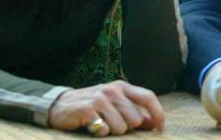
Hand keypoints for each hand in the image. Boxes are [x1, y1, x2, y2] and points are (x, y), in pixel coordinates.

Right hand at [48, 80, 163, 135]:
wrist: (59, 106)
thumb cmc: (92, 106)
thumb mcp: (114, 105)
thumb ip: (133, 112)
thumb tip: (153, 123)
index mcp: (122, 87)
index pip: (148, 97)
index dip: (158, 113)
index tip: (161, 129)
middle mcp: (113, 90)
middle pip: (135, 119)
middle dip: (126, 128)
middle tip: (111, 123)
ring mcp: (100, 98)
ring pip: (121, 128)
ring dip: (112, 132)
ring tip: (101, 124)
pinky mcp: (88, 109)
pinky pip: (105, 130)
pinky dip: (100, 133)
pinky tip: (92, 126)